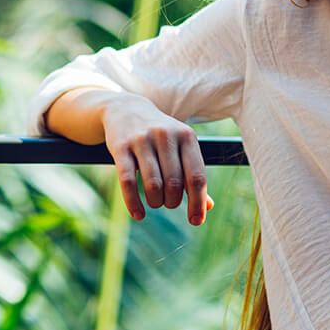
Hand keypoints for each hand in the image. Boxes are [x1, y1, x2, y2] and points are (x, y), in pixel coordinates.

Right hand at [101, 95, 212, 224]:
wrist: (126, 109)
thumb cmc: (160, 136)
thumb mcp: (181, 147)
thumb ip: (193, 174)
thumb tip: (208, 207)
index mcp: (186, 136)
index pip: (196, 177)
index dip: (198, 203)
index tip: (196, 221)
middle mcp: (165, 136)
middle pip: (174, 183)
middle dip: (172, 201)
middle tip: (168, 203)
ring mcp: (142, 140)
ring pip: (153, 184)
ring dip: (156, 202)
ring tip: (155, 202)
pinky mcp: (120, 146)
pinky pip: (128, 181)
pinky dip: (134, 203)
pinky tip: (138, 214)